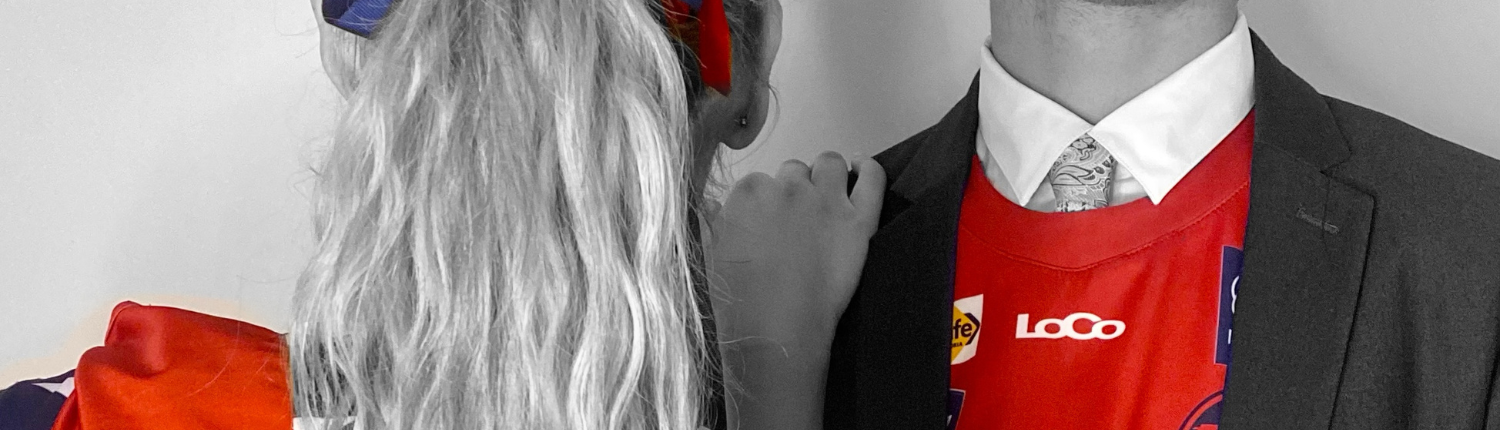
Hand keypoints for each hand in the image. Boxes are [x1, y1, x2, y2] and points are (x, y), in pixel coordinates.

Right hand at [705, 151, 884, 353]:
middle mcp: (787, 187)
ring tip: (827, 195)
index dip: (766, 203)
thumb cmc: (739, 299)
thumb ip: (712, 221)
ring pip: (829, 164)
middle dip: (794, 189)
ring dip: (826, 174)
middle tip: (796, 222)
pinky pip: (872, 178)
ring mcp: (826, 201)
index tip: (768, 225)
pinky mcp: (859, 220)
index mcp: (748, 192)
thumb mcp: (710, 253)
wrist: (777, 331)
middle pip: (793, 172)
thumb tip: (713, 204)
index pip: (759, 182)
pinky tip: (861, 169)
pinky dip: (869, 168)